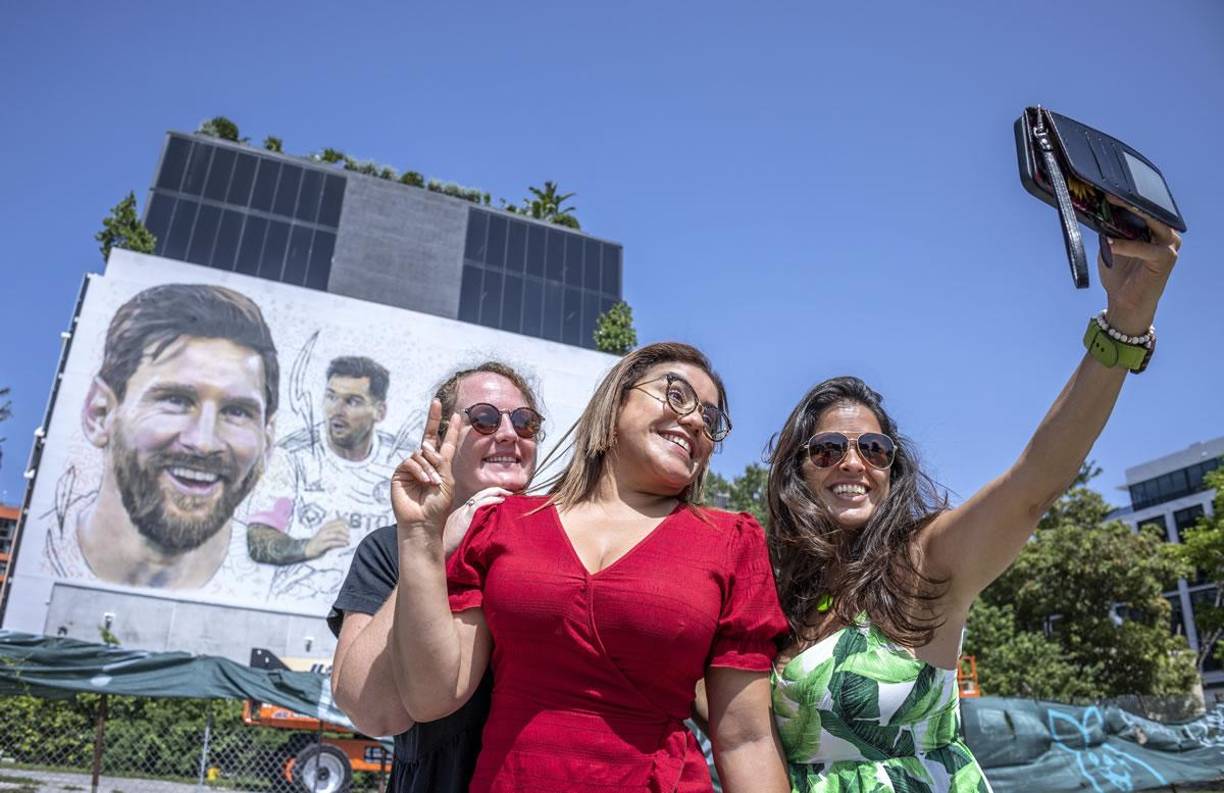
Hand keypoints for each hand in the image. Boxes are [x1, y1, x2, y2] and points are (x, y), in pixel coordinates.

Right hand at [303, 518, 350, 558]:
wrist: (308, 549)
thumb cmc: (319, 541)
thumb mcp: (327, 533)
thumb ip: (335, 530)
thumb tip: (347, 529)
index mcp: (326, 525)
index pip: (338, 521)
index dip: (345, 522)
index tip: (350, 525)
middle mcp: (324, 530)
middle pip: (338, 527)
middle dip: (346, 531)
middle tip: (349, 535)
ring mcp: (322, 537)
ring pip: (336, 535)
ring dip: (344, 538)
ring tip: (348, 541)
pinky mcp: (322, 545)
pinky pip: (333, 543)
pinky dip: (340, 543)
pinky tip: (344, 544)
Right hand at [391, 399, 460, 536]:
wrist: (424, 522)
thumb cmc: (438, 505)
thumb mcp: (447, 480)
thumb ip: (441, 461)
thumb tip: (426, 446)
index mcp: (440, 465)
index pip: (444, 441)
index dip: (449, 427)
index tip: (455, 413)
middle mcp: (425, 463)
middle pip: (428, 435)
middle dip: (433, 418)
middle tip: (436, 402)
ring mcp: (412, 467)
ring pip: (421, 453)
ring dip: (429, 467)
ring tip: (433, 483)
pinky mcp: (400, 473)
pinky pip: (410, 461)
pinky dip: (419, 471)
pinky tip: (424, 482)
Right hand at [442, 487, 510, 557]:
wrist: (436, 551)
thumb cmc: (448, 549)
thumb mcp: (460, 536)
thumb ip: (470, 530)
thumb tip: (483, 532)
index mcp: (460, 514)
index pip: (476, 499)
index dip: (488, 496)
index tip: (501, 496)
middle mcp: (462, 510)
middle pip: (479, 495)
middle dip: (494, 491)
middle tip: (508, 492)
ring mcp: (462, 513)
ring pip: (480, 496)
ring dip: (495, 493)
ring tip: (507, 493)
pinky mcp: (464, 518)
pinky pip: (479, 505)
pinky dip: (491, 500)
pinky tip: (500, 500)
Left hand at [1099, 199, 1180, 334]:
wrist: (1124, 303)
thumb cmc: (1119, 275)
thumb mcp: (1110, 247)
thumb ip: (1110, 230)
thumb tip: (1097, 210)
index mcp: (1154, 230)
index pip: (1144, 209)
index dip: (1127, 199)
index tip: (1107, 189)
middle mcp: (1166, 235)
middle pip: (1150, 212)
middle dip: (1130, 202)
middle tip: (1110, 194)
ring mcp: (1169, 246)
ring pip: (1152, 224)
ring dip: (1132, 215)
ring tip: (1113, 206)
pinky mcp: (1166, 259)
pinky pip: (1145, 248)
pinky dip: (1126, 245)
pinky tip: (1110, 244)